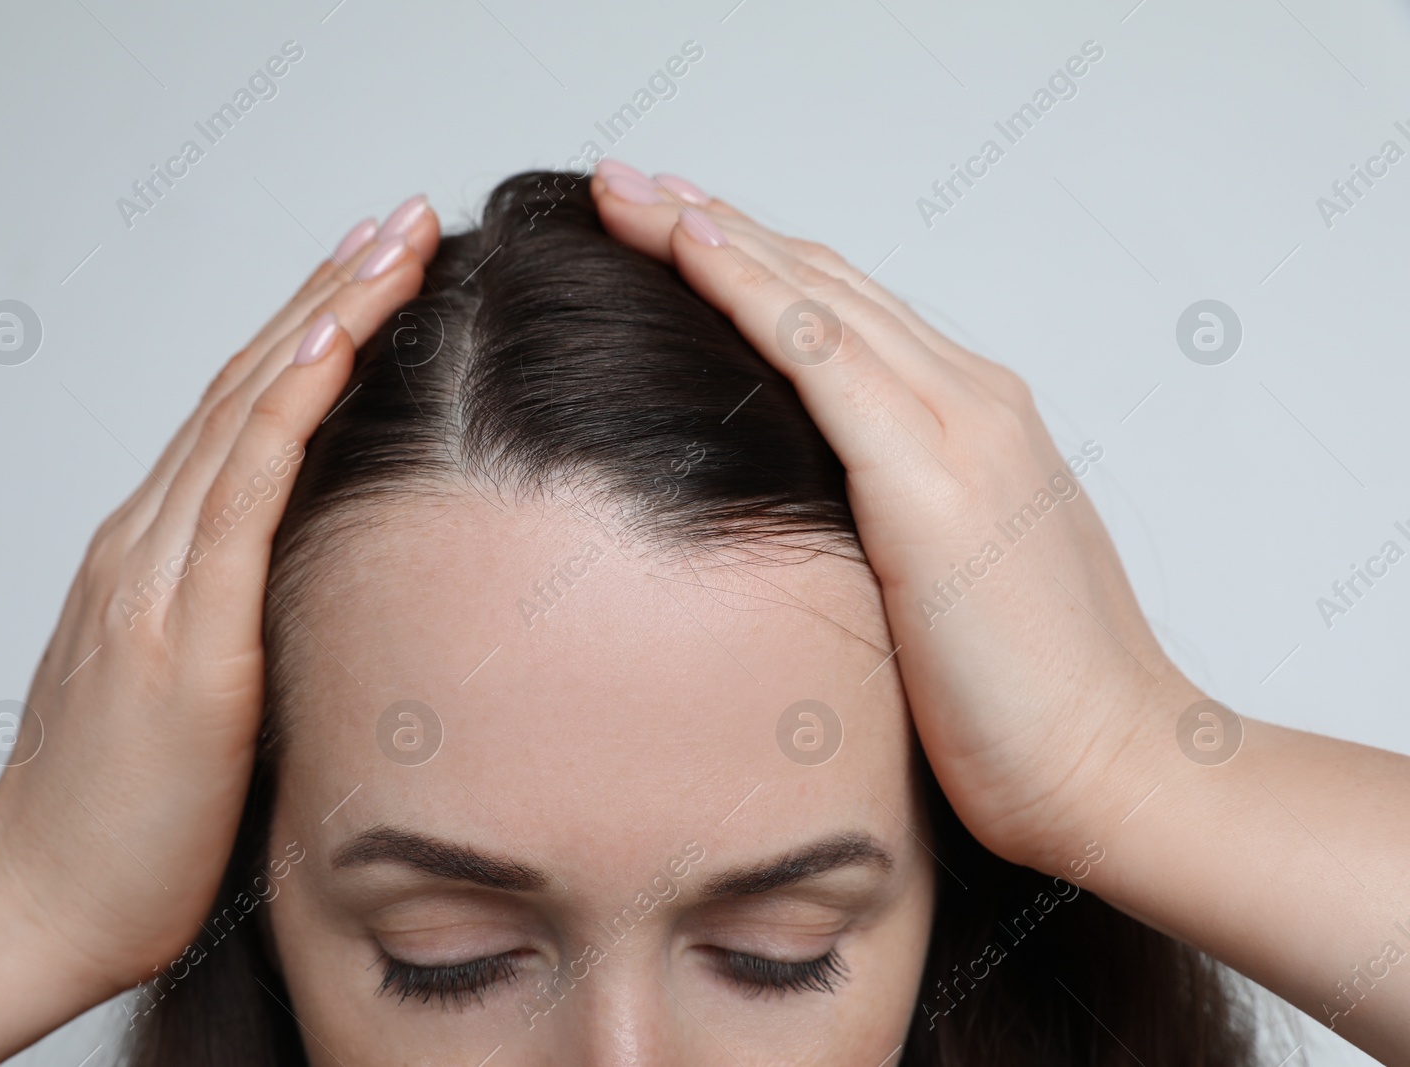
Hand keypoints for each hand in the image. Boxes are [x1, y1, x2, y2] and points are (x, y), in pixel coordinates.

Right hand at [0, 203, 437, 990]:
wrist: (43, 897)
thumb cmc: (131, 813)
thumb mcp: (203, 689)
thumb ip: (249, 620)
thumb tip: (334, 591)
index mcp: (162, 554)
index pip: (246, 410)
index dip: (315, 328)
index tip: (382, 267)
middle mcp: (152, 542)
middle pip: (249, 383)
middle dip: (332, 291)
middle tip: (403, 218)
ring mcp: (156, 577)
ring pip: (244, 412)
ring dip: (325, 317)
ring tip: (393, 246)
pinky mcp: (177, 633)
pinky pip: (236, 493)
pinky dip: (285, 409)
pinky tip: (332, 346)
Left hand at [591, 166, 1194, 872]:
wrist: (1114, 767)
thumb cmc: (1028, 700)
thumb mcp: (944, 584)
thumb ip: (888, 525)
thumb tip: (804, 522)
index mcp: (974, 426)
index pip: (845, 314)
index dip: (754, 263)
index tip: (668, 226)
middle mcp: (973, 404)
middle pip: (823, 284)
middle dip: (715, 224)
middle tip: (624, 183)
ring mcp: (962, 432)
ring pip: (816, 298)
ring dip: (712, 234)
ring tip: (625, 192)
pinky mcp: (935, 482)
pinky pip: (823, 356)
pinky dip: (752, 293)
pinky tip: (689, 248)